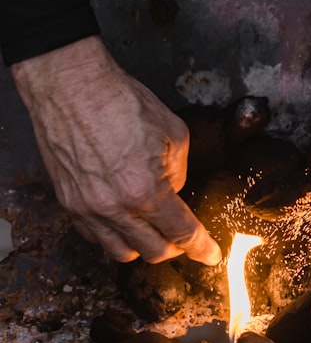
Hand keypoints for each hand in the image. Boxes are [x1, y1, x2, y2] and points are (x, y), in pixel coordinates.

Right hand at [11, 36, 221, 264]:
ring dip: (142, 246)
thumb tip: (174, 192)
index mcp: (145, 190)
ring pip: (119, 252)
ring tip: (153, 230)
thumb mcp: (174, 135)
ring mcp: (86, 208)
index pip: (182, 233)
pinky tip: (124, 220)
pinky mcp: (67, 202)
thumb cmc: (122, 103)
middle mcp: (114, 207)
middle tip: (183, 237)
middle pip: (152, 252)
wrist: (72, 86)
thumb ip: (179, 173)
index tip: (210, 255)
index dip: (202, 248)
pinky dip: (113, 235)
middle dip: (174, 248)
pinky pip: (93, 236)